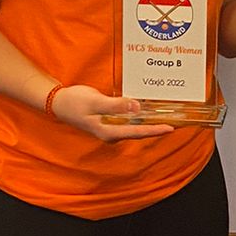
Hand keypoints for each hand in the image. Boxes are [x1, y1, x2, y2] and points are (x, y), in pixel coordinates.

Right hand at [48, 84, 174, 139]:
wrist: (59, 102)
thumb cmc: (75, 102)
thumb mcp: (95, 102)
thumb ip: (116, 106)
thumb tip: (136, 108)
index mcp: (109, 131)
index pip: (137, 132)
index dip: (155, 130)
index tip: (170, 128)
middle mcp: (112, 133)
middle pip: (139, 132)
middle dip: (156, 127)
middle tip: (176, 122)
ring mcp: (111, 128)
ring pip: (135, 127)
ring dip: (149, 122)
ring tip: (166, 116)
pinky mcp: (110, 121)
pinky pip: (129, 121)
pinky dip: (139, 116)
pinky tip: (147, 110)